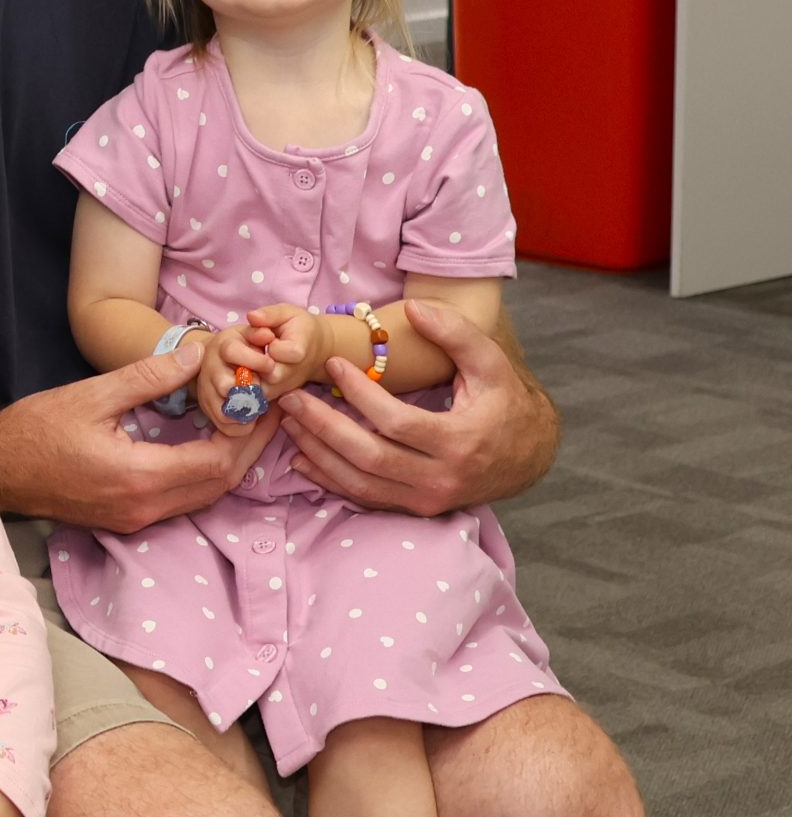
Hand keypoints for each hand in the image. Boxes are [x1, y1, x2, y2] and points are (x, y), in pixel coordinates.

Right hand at [0, 351, 265, 534]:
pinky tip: (207, 445)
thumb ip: (147, 377)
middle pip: (219, 485)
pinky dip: (205, 474)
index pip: (216, 462)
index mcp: (139, 477)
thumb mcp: (92, 394)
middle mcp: (145, 506)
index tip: (266, 405)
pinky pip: (183, 500)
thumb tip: (194, 355)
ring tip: (246, 427)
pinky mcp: (129, 518)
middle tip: (270, 414)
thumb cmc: (37, 429)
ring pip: (204, 496)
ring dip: (230, 464)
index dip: (247, 435)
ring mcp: (137, 518)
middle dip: (249, 450)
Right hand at [197, 328, 274, 431]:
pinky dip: (239, 428)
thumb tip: (268, 334)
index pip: (232, 352)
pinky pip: (223, 425)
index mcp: (221, 346)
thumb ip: (259, 333)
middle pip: (224, 385)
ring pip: (223, 410)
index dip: (254, 360)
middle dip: (248, 392)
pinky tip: (251, 421)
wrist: (214, 358)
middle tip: (262, 393)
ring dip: (245, 414)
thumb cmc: (240, 347)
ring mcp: (205, 390)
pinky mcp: (206, 407)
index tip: (271, 366)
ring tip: (258, 410)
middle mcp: (209, 369)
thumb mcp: (248, 334)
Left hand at [246, 305, 322, 393]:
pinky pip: (259, 396)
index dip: (269, 343)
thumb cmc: (298, 327)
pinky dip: (249, 385)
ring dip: (250, 375)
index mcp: (298, 350)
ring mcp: (286, 387)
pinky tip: (247, 371)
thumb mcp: (287, 313)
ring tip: (247, 360)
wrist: (315, 349)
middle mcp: (293, 373)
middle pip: (270, 375)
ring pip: (262, 389)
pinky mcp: (277, 395)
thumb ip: (270, 314)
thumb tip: (252, 316)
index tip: (270, 336)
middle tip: (254, 351)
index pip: (278, 351)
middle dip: (256, 362)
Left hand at [277, 301, 556, 514]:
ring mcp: (427, 499)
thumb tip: (415, 308)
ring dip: (319, 455)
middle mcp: (442, 479)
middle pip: (370, 457)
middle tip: (291, 398)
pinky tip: (301, 459)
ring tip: (288, 421)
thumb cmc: (505, 402)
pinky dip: (331, 481)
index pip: (397, 423)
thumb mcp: (490, 364)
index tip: (333, 365)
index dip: (360, 394)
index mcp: (460, 442)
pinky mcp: (417, 508)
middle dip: (324, 427)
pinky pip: (366, 499)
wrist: (528, 455)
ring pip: (361, 484)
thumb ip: (456, 333)